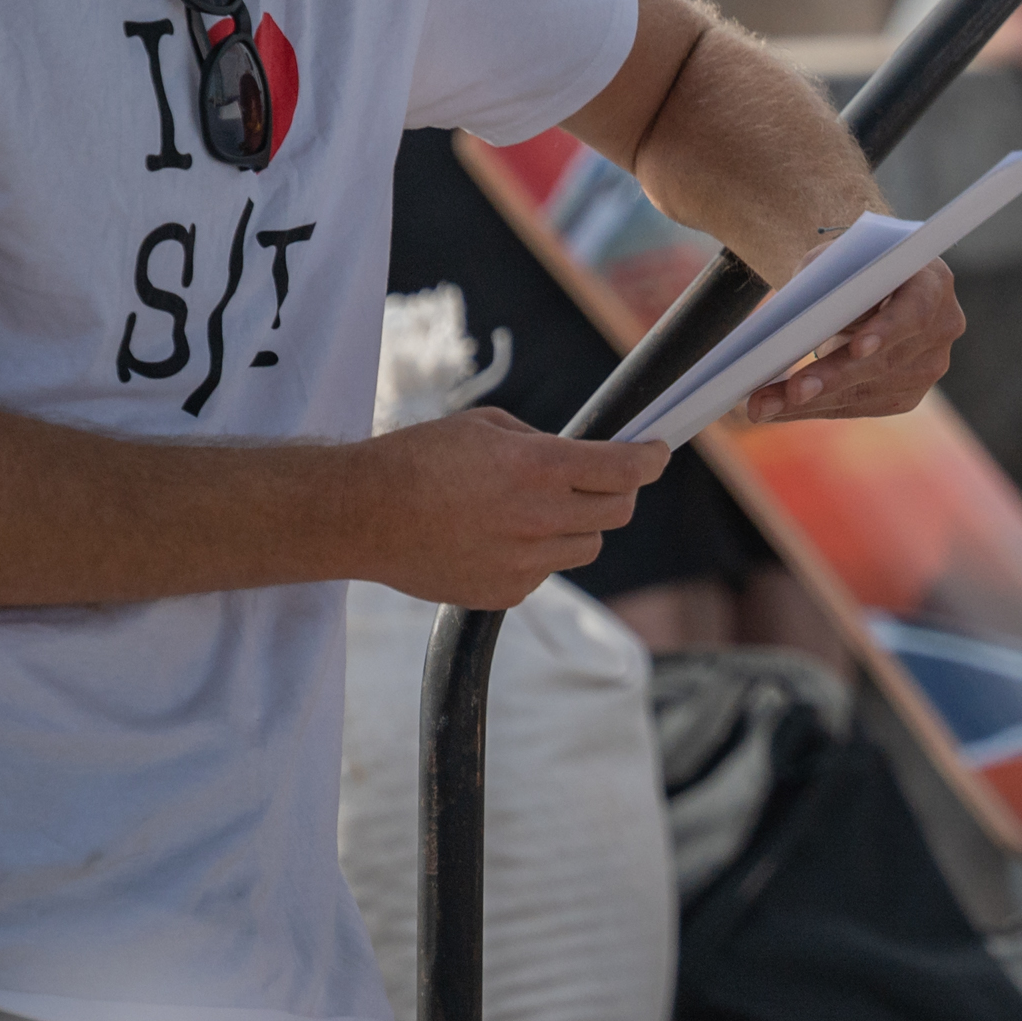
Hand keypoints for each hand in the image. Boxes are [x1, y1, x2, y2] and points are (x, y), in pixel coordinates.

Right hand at [363, 406, 664, 608]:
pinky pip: (546, 572)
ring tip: (537, 508)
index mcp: (539, 469)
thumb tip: (576, 457)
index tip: (658, 452)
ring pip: (588, 546)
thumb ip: (542, 443)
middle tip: (603, 479)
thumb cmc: (420, 459)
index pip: (625, 469)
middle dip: (619, 491)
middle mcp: (540, 519)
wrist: (364, 515)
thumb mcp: (487, 427)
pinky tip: (500, 536)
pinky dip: (540, 555)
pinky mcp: (506, 593)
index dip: (651, 459)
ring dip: (579, 526)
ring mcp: (525, 563)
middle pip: (618, 512)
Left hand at [737, 258, 962, 424]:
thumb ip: (824, 282)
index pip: (916, 310)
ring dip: (812, 402)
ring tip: (763, 405)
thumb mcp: (837, 260)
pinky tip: (779, 409)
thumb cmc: (851, 266)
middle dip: (833, 378)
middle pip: (887, 361)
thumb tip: (790, 327)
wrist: (870, 283)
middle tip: (791, 392)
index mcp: (931, 281)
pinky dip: (817, 408)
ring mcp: (928, 366)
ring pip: (868, 392)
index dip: (887, 330)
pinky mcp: (907, 394)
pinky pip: (860, 407)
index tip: (857, 348)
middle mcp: (942, 328)